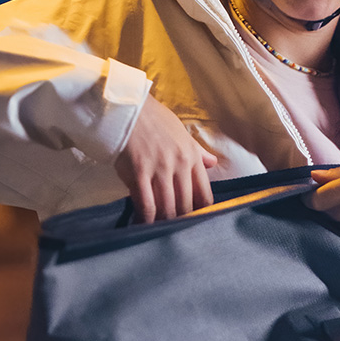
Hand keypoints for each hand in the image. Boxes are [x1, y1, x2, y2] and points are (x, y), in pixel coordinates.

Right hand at [114, 94, 216, 221]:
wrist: (126, 107)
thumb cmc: (153, 120)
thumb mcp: (181, 133)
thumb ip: (198, 153)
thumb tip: (213, 164)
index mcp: (192, 157)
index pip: (204, 195)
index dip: (201, 214)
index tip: (194, 224)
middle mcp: (179, 165)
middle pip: (186, 206)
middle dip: (180, 222)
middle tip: (173, 232)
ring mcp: (160, 170)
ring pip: (167, 208)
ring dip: (163, 224)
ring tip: (158, 232)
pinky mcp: (139, 173)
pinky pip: (146, 205)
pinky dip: (146, 220)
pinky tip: (142, 226)